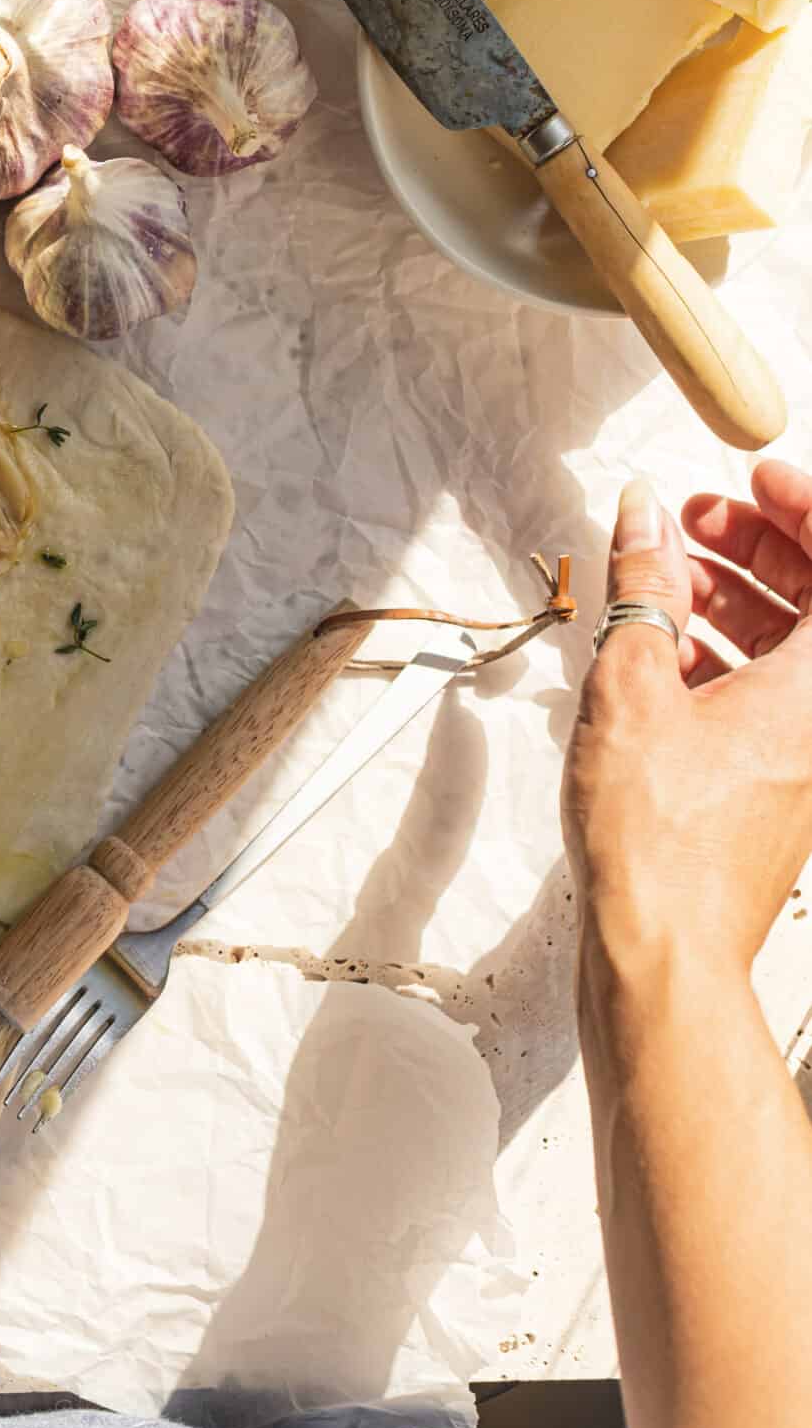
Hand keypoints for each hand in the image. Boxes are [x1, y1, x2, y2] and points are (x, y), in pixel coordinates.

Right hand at [562, 464, 811, 983]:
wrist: (664, 949)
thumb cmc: (660, 840)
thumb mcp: (633, 681)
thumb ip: (643, 584)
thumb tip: (644, 518)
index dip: (800, 506)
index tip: (751, 477)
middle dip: (759, 547)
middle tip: (694, 522)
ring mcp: (809, 756)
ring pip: (793, 648)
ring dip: (734, 599)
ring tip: (661, 580)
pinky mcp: (781, 786)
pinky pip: (772, 694)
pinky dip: (725, 656)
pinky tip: (658, 652)